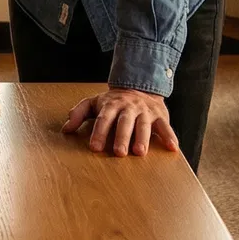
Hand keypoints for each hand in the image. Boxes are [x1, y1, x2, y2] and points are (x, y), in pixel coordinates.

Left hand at [62, 87, 177, 156]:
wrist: (139, 86)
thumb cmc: (113, 102)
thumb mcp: (94, 103)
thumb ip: (78, 114)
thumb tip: (65, 129)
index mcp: (111, 105)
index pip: (103, 119)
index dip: (99, 132)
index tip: (94, 147)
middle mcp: (128, 107)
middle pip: (124, 122)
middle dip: (121, 137)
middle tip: (118, 153)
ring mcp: (144, 111)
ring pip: (143, 124)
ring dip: (142, 138)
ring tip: (139, 153)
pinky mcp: (159, 115)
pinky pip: (166, 126)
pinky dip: (170, 136)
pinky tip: (173, 148)